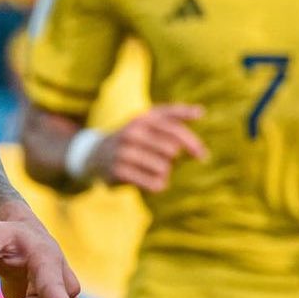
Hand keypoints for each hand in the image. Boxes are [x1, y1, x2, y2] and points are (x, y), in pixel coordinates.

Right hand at [90, 104, 207, 192]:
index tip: (202, 155)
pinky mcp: (119, 170)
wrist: (96, 153)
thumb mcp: (149, 122)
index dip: (192, 142)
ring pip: (163, 168)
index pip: (174, 127)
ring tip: (154, 170)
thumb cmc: (134, 137)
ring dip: (165, 173)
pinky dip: (158, 185)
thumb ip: (175, 116)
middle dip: (174, 160)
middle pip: (172, 150)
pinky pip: (154, 183)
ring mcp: (124, 151)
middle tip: (166, 161)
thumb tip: (201, 111)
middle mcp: (133, 131)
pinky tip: (151, 182)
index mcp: (143, 118)